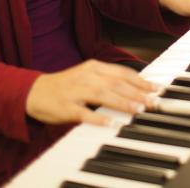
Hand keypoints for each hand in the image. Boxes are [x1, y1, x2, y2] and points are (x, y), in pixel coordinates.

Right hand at [26, 60, 157, 125]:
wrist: (34, 91)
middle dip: (137, 93)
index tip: (156, 89)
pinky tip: (110, 123)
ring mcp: (75, 91)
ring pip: (103, 95)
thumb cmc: (66, 85)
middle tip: (152, 102)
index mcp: (94, 67)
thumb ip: (109, 79)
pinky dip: (97, 118)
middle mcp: (86, 76)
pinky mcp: (65, 106)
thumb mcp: (88, 76)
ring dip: (122, 103)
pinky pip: (83, 113)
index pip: (122, 73)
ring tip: (137, 110)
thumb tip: (136, 87)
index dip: (140, 81)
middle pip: (116, 83)